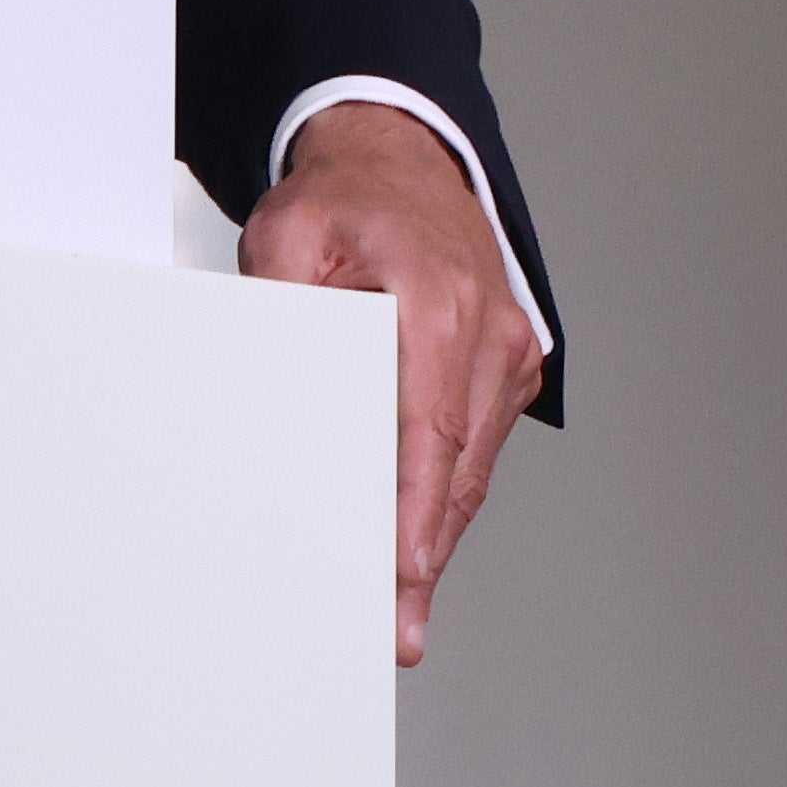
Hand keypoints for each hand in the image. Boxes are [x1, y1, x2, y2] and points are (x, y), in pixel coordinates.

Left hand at [240, 96, 533, 664]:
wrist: (402, 159)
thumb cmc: (342, 198)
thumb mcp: (285, 233)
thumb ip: (282, 307)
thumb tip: (278, 384)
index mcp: (437, 305)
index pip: (428, 429)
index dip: (417, 510)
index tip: (405, 571)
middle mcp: (489, 336)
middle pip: (457, 468)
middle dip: (426, 552)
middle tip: (397, 628)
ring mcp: (507, 356)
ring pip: (470, 468)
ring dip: (437, 534)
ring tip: (403, 608)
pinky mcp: (505, 370)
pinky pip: (475, 445)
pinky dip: (446, 494)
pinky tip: (417, 543)